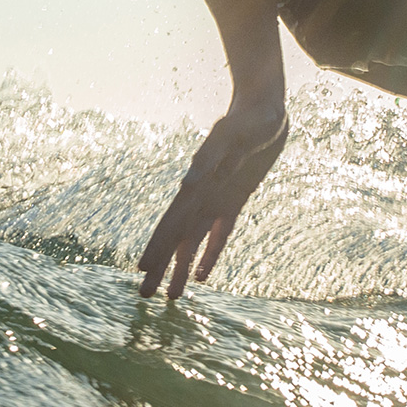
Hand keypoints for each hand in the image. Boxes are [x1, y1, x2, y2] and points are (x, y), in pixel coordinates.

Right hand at [137, 92, 287, 298]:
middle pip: (176, 238)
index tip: (142, 270)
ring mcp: (217, 199)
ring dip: (182, 269)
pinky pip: (220, 234)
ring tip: (172, 298)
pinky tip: (203, 276)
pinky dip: (211, 254)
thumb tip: (187, 184)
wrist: (265, 108)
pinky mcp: (235, 200)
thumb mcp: (231, 134)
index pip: (172, 222)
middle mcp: (201, 195)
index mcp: (196, 183)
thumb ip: (211, 157)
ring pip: (194, 243)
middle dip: (160, 267)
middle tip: (143, 296)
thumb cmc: (247, 118)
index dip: (157, 246)